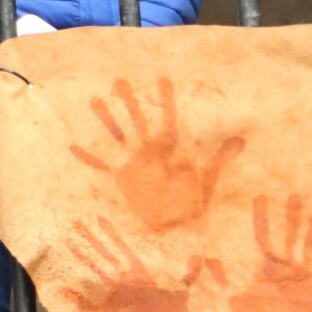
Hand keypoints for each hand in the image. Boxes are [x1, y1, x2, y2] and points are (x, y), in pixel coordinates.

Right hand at [68, 77, 243, 232]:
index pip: (168, 120)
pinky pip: (100, 164)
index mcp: (171, 151)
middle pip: (138, 121)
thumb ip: (219, 161)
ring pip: (117, 136)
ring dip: (106, 120)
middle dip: (130, 103)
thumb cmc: (192, 204)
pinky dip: (87, 156)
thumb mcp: (207, 181)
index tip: (163, 79)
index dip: (166, 101)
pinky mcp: (120, 178)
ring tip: (94, 100)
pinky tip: (72, 146)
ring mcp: (132, 163)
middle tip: (120, 80)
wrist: (174, 231)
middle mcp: (149, 152)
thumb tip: (240, 140)